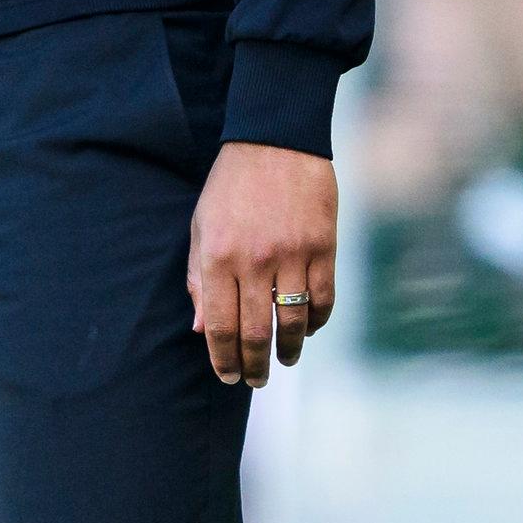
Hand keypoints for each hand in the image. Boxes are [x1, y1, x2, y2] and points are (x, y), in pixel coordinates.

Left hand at [187, 140, 336, 386]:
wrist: (275, 141)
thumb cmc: (231, 186)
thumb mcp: (201, 226)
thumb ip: (199, 278)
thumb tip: (202, 329)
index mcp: (217, 256)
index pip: (220, 326)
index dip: (224, 359)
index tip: (228, 377)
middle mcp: (253, 260)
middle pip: (256, 333)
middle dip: (255, 366)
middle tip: (256, 381)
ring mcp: (291, 255)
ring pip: (293, 322)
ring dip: (289, 350)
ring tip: (284, 360)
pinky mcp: (323, 248)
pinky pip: (323, 299)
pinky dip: (317, 322)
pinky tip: (308, 329)